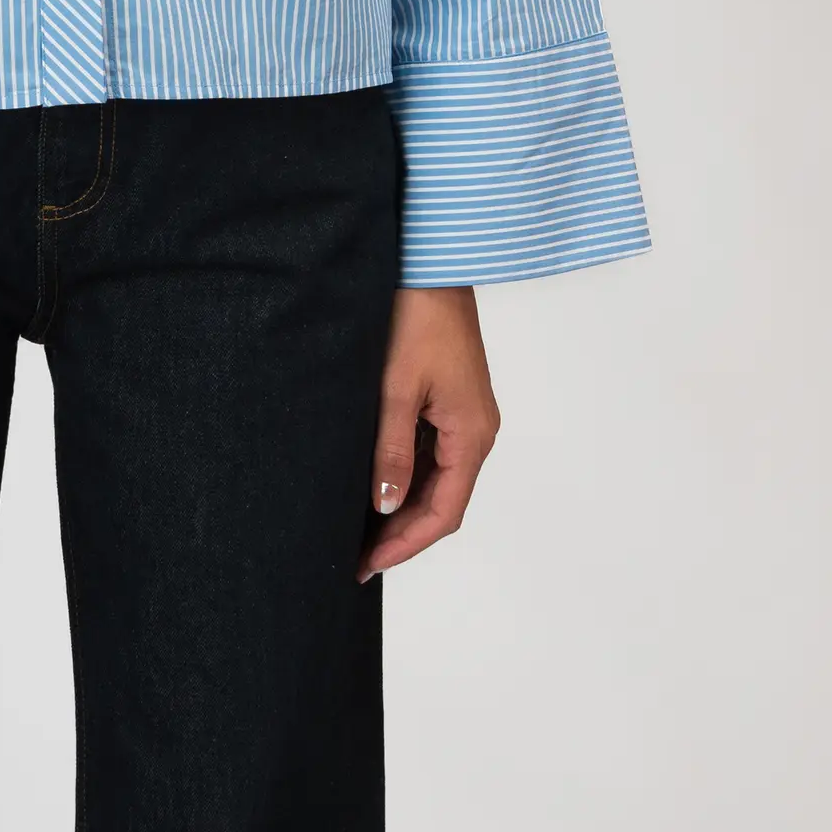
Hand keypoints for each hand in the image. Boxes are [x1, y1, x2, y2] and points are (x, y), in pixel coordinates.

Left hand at [361, 286, 499, 579]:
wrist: (430, 266)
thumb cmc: (417, 318)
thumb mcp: (396, 390)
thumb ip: (391, 451)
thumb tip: (385, 504)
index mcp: (472, 434)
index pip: (445, 512)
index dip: (406, 544)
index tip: (369, 564)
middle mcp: (475, 432)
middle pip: (443, 502)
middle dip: (401, 533)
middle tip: (356, 557)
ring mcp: (463, 418)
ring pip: (436, 481)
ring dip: (401, 507)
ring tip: (358, 530)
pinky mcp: (449, 404)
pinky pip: (430, 454)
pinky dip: (403, 477)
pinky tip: (372, 486)